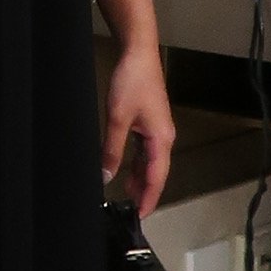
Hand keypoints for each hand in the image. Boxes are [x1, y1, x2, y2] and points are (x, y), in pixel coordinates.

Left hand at [102, 42, 176, 215]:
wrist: (138, 53)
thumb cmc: (131, 83)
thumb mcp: (117, 118)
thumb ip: (112, 149)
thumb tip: (107, 176)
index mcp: (161, 140)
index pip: (156, 178)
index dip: (148, 199)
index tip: (139, 216)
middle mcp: (164, 138)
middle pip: (156, 173)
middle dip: (144, 193)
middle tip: (129, 211)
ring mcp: (157, 131)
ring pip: (150, 163)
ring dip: (140, 179)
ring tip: (126, 197)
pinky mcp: (149, 123)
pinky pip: (145, 152)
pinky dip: (137, 165)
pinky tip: (126, 171)